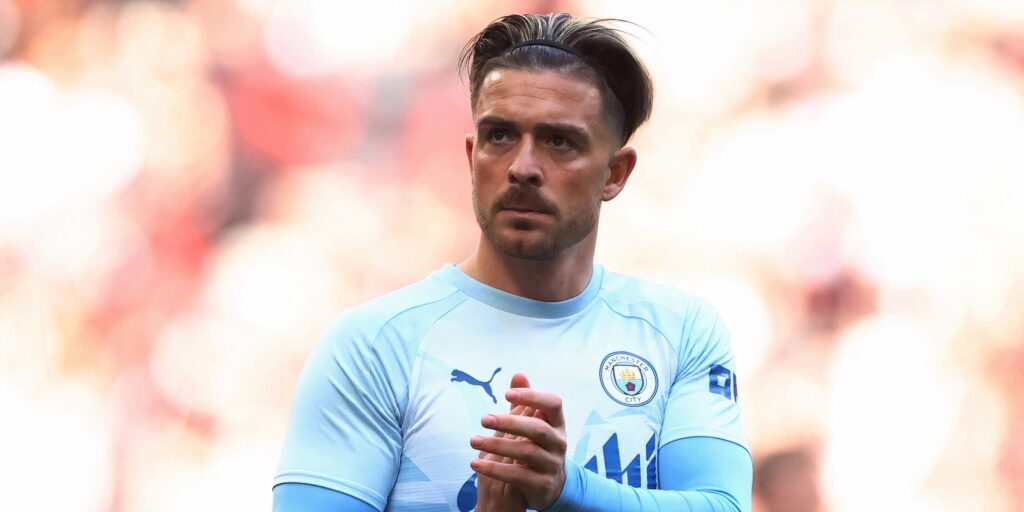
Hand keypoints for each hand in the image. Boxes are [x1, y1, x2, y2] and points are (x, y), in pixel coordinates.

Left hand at [471, 384, 566, 510]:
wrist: (548, 486)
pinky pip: (517, 475)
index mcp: (557, 423)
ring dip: (497, 446)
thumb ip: (525, 402)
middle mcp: (559, 443)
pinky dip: (494, 469)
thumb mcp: (532, 424)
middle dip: (509, 422)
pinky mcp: (542, 484)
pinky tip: (475, 463)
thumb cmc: (536, 446)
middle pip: (538, 429)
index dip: (532, 396)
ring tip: (473, 440)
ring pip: (526, 452)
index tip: (506, 393)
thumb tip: (518, 375)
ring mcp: (552, 464)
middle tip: (484, 419)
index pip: (553, 403)